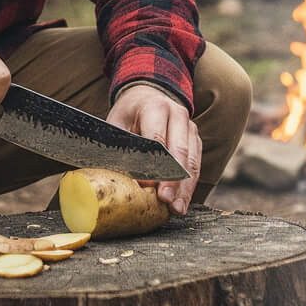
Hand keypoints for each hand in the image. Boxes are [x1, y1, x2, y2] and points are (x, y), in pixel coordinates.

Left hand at [107, 85, 199, 216]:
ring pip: (191, 161)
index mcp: (155, 107)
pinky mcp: (196, 140)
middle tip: (165, 201)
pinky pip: (196, 165)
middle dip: (172, 180)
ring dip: (185, 188)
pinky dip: (190, 185)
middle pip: (178, 151)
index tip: (145, 185)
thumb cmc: (128, 115)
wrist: (148, 97)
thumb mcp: (116, 123)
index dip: (151, 164)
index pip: (156, 139)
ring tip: (177, 208)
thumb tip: (109, 176)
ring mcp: (190, 127)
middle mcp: (177, 115)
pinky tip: (183, 201)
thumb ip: (117, 146)